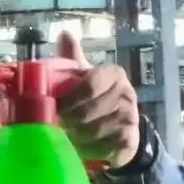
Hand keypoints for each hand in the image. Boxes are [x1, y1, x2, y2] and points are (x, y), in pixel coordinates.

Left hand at [54, 32, 140, 168]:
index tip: (52, 109)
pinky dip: (90, 150)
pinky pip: (105, 147)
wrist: (119, 129)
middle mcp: (126, 93)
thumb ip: (72, 58)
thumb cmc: (94, 98)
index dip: (68, 99)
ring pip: (95, 131)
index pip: (89, 85)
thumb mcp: (83, 77)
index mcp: (113, 74)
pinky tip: (82, 150)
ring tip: (65, 138)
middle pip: (89, 111)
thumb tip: (65, 33)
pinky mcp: (131, 140)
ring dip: (76, 138)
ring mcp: (131, 117)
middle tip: (54, 127)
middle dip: (68, 121)